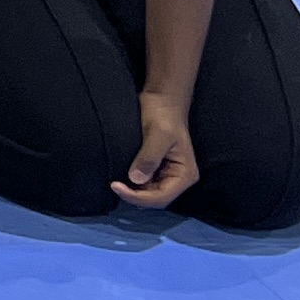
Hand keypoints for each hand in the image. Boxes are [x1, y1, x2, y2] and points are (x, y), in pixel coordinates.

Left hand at [114, 93, 199, 209]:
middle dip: (135, 196)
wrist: (162, 101)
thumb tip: (136, 179)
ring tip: (115, 184)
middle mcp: (178, 178)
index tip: (117, 187)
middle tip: (114, 186)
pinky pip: (144, 185)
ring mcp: (167, 175)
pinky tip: (120, 180)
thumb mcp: (158, 134)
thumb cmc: (163, 114)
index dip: (139, 197)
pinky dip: (132, 186)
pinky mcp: (156, 170)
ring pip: (149, 194)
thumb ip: (149, 157)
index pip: (162, 196)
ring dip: (133, 193)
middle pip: (155, 199)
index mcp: (185, 174)